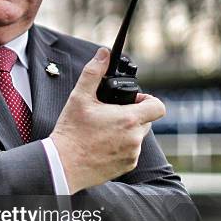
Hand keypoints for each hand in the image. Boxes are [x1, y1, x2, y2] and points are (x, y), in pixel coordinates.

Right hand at [50, 47, 165, 193]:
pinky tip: (101, 145)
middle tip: (110, 115)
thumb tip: (103, 53)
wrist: (62, 165)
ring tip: (103, 131)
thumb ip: (94, 72)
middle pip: (146, 121)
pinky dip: (120, 148)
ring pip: (137, 137)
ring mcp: (131, 155)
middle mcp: (135, 139)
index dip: (148, 100)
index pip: (157, 106)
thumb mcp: (79, 98)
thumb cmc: (71, 132)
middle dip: (132, 115)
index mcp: (129, 119)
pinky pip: (130, 153)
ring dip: (126, 132)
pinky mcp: (125, 167)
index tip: (133, 100)